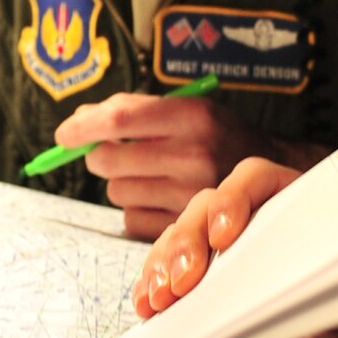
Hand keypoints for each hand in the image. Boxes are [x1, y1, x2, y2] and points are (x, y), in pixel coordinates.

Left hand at [54, 92, 320, 241]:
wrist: (274, 173)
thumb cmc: (218, 136)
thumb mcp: (189, 109)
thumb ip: (136, 110)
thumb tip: (78, 121)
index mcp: (193, 117)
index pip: (120, 119)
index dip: (82, 126)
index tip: (64, 134)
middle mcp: (194, 155)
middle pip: (109, 159)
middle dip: (99, 155)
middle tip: (111, 152)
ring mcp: (191, 195)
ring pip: (117, 191)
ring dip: (123, 183)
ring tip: (151, 175)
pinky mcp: (186, 227)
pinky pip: (131, 219)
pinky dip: (137, 209)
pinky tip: (160, 198)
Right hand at [133, 159, 337, 337]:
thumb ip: (323, 277)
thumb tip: (293, 259)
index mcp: (301, 210)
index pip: (259, 181)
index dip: (235, 199)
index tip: (226, 236)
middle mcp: (261, 226)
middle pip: (208, 208)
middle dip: (187, 241)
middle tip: (182, 282)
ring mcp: (231, 260)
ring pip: (182, 240)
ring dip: (162, 264)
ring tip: (158, 297)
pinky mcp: (210, 295)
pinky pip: (171, 278)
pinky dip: (154, 288)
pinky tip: (147, 305)